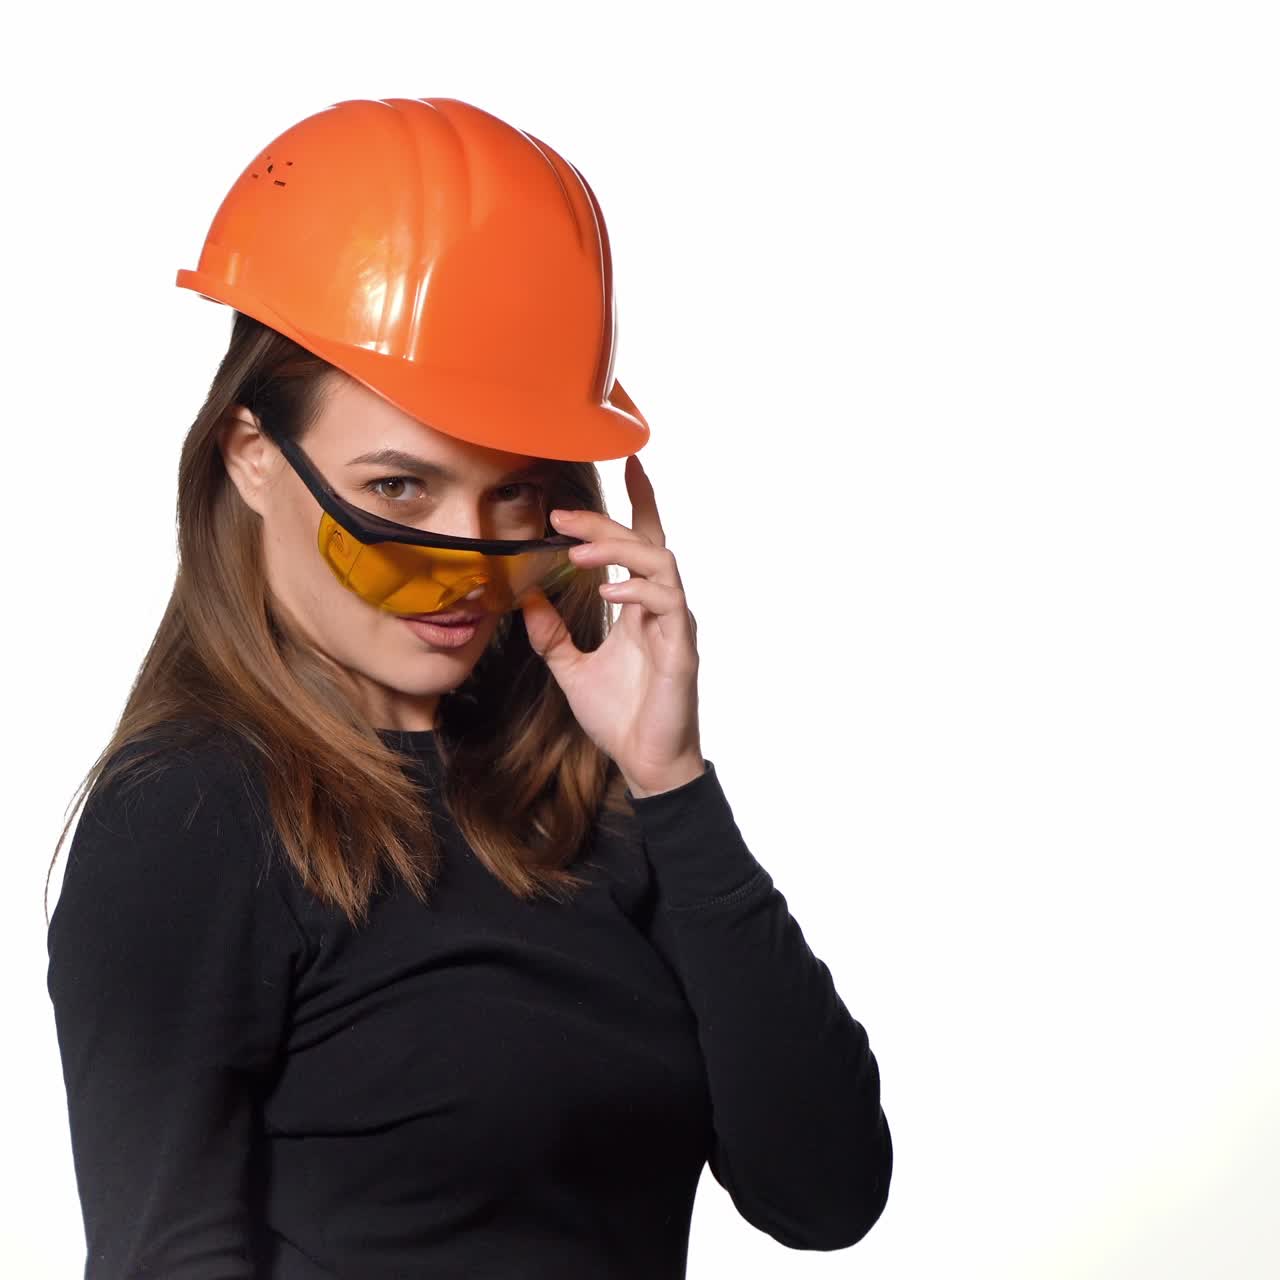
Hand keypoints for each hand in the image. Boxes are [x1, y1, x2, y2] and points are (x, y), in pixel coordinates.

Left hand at [519, 453, 705, 798]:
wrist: (644, 761)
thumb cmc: (620, 715)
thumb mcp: (571, 669)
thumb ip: (552, 633)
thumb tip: (526, 597)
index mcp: (639, 606)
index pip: (642, 542)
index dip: (640, 501)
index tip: (628, 462)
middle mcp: (662, 607)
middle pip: (644, 543)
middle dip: (605, 522)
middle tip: (562, 515)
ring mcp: (675, 625)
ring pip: (659, 563)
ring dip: (618, 550)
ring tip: (578, 550)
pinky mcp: (681, 648)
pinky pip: (667, 604)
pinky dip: (638, 591)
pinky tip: (608, 592)